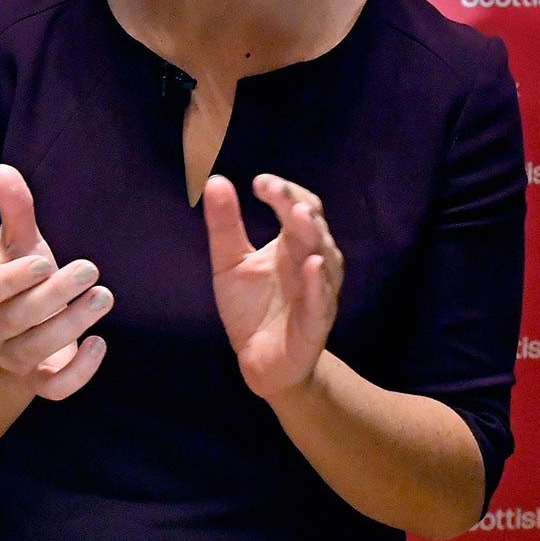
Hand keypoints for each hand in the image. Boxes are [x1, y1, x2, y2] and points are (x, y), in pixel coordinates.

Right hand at [0, 164, 111, 401]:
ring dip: (70, 326)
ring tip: (103, 297)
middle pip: (14, 321)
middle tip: (90, 269)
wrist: (14, 337)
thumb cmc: (20, 282)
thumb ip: (15, 211)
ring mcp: (13, 360)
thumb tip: (3, 169)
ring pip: (34, 352)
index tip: (45, 261)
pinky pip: (54, 389)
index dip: (13, 280)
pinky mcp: (40, 382)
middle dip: (53, 297)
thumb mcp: (18, 246)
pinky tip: (100, 343)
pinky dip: (79, 372)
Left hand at [202, 172, 344, 399]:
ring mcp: (317, 292)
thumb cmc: (251, 307)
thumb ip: (225, 225)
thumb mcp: (229, 262)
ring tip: (301, 216)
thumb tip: (214, 180)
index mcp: (292, 244)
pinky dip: (318, 283)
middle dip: (298, 207)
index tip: (260, 182)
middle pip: (313, 228)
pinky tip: (311, 264)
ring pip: (324, 259)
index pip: (298, 207)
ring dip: (314, 237)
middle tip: (279, 193)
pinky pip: (320, 300)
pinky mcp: (315, 322)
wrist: (259, 360)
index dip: (284, 193)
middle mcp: (312, 262)